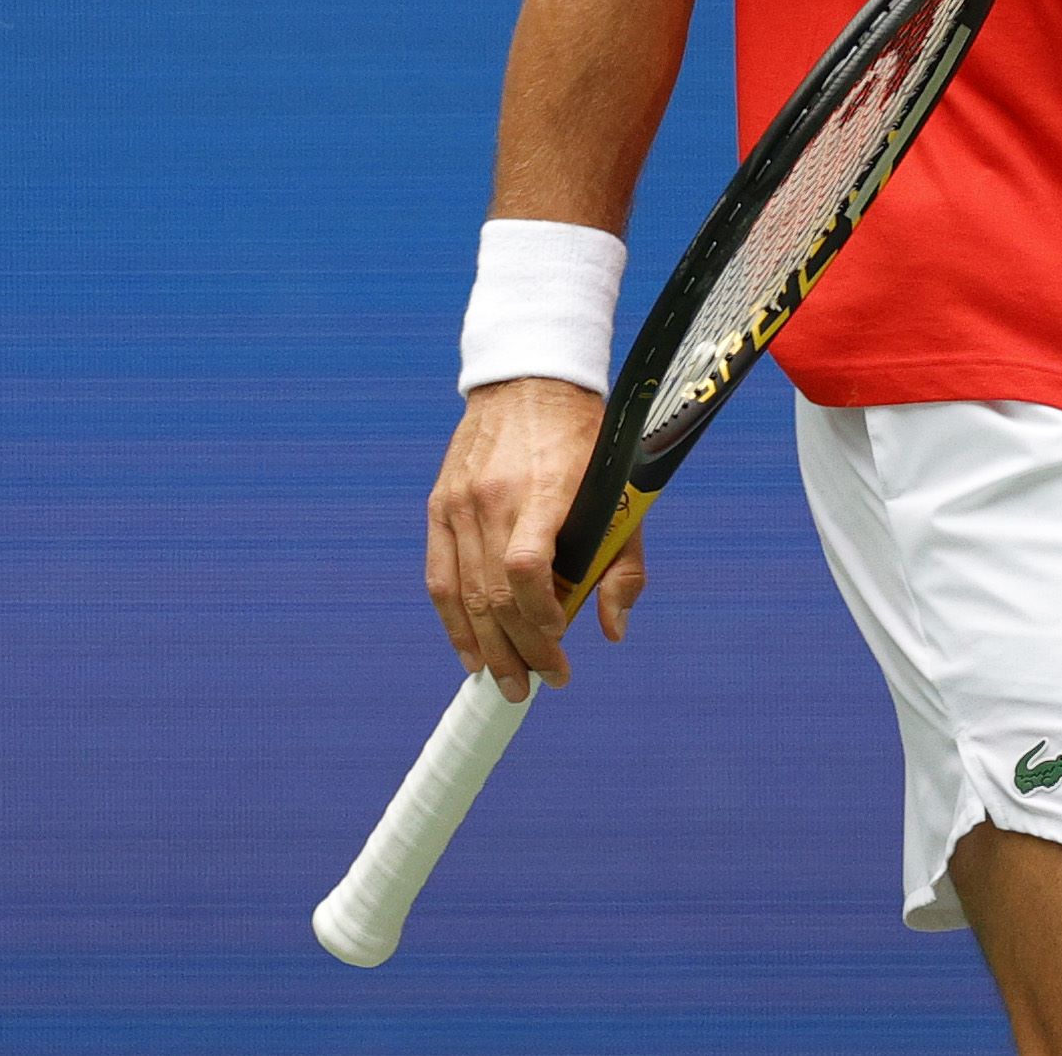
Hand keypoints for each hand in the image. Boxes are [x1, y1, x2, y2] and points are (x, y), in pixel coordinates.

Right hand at [422, 376, 646, 699]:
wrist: (530, 379)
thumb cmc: (586, 440)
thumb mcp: (622, 490)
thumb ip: (621, 562)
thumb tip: (611, 630)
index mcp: (542, 490)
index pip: (526, 568)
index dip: (541, 616)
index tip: (562, 642)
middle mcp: (492, 498)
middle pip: (494, 595)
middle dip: (520, 651)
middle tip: (541, 683)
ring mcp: (459, 503)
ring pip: (463, 595)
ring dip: (486, 648)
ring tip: (508, 682)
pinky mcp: (440, 505)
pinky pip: (439, 577)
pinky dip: (452, 621)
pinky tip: (470, 652)